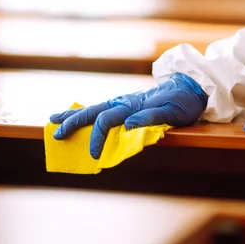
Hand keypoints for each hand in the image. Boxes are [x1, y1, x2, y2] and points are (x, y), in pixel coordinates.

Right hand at [50, 73, 207, 157]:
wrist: (190, 88)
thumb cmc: (183, 103)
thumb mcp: (172, 112)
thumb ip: (151, 117)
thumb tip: (127, 125)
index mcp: (132, 105)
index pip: (107, 121)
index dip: (97, 138)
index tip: (93, 155)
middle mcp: (124, 101)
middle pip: (93, 111)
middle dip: (72, 122)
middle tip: (55, 133)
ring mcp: (123, 101)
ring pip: (94, 107)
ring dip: (74, 114)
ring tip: (54, 119)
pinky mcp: (126, 104)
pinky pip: (101, 108)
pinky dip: (86, 112)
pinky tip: (77, 115)